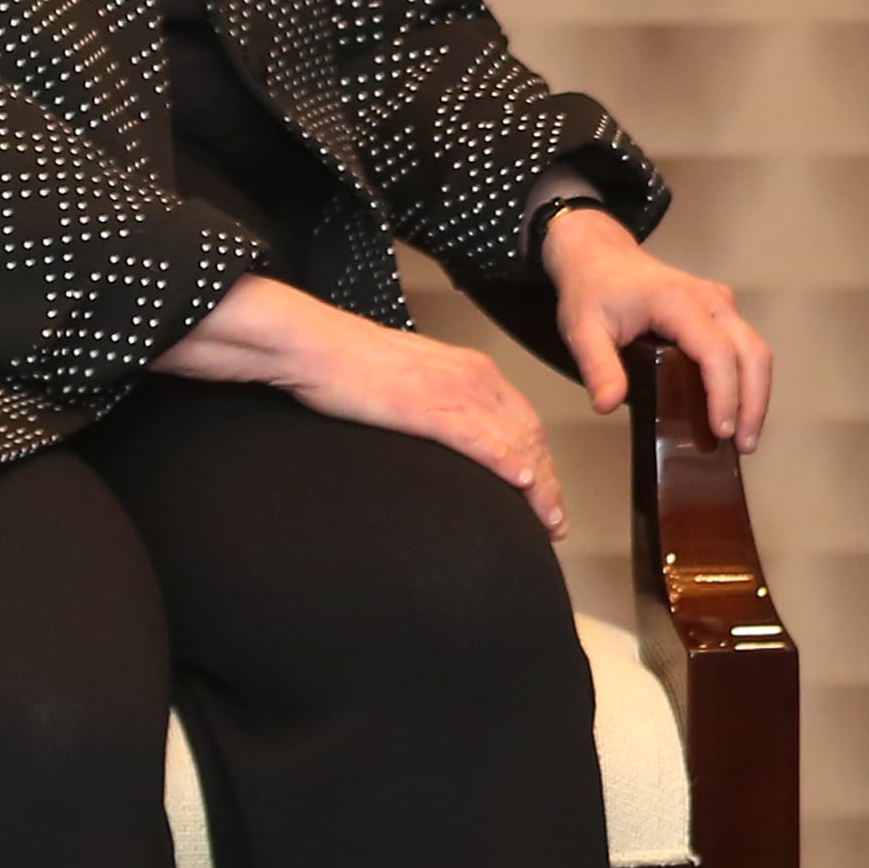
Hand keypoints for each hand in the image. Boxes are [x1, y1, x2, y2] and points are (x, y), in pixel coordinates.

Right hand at [156, 275, 565, 535]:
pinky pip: (478, 439)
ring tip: (547, 522)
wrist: (313, 344)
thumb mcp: (409, 382)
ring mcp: (453, 391)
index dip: (542, 462)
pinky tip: (522, 485)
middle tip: (555, 522)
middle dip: (548, 484)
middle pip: (528, 437)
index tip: (548, 495)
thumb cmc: (348, 364)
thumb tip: (442, 434)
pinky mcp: (427, 407)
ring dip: (537, 488)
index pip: (523, 422)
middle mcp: (472, 378)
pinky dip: (505, 463)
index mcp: (470, 370)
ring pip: (512, 443)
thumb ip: (435, 405)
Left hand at [543, 206, 774, 452]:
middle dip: (754, 403)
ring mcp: (720, 302)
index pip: (716, 352)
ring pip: (756, 350)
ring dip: (757, 394)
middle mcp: (708, 299)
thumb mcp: (582, 330)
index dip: (725, 394)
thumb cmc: (593, 291)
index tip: (720, 431)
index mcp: (676, 301)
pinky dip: (749, 380)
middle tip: (743, 445)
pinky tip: (738, 409)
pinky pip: (747, 346)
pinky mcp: (722, 310)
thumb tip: (608, 406)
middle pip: (752, 352)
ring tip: (744, 436)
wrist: (599, 256)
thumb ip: (598, 368)